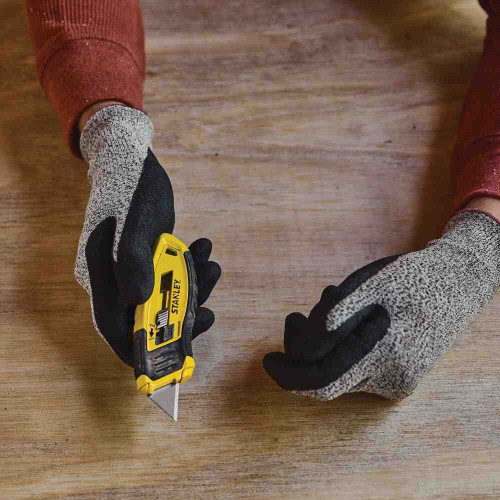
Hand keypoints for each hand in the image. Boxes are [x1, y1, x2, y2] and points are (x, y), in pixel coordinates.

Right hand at [75, 106, 220, 365]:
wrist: (136, 159)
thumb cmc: (133, 186)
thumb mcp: (139, 222)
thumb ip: (135, 261)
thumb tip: (140, 302)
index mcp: (103, 278)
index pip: (120, 330)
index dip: (147, 351)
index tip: (180, 356)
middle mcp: (116, 280)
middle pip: (151, 316)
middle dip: (185, 309)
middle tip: (210, 298)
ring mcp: (133, 271)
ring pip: (168, 295)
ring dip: (195, 285)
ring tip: (213, 263)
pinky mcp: (150, 260)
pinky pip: (173, 275)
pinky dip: (192, 267)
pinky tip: (205, 249)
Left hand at [264, 211, 499, 400]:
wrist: (459, 283)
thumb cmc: (411, 277)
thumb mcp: (373, 282)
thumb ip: (342, 308)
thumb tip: (311, 329)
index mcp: (383, 353)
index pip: (319, 380)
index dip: (287, 374)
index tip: (267, 359)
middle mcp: (391, 377)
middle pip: (326, 382)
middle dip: (300, 357)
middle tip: (292, 319)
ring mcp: (399, 381)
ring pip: (342, 375)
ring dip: (322, 348)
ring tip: (323, 308)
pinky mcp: (402, 378)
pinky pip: (359, 371)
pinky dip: (342, 350)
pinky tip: (344, 321)